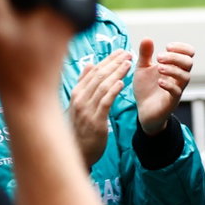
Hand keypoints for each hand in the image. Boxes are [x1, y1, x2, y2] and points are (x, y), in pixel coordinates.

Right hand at [70, 51, 129, 167]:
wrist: (78, 153)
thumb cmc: (80, 128)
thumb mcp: (79, 104)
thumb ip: (84, 85)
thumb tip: (89, 64)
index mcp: (76, 94)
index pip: (93, 72)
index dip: (107, 60)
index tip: (120, 51)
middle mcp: (79, 99)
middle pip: (98, 76)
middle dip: (113, 63)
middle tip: (127, 52)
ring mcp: (86, 110)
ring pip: (102, 86)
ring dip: (116, 73)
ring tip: (128, 63)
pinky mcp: (95, 121)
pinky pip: (104, 102)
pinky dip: (113, 91)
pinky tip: (122, 82)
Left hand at [134, 38, 194, 134]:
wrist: (143, 110)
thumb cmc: (146, 89)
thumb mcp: (142, 68)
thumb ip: (145, 54)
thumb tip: (147, 38)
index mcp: (175, 67)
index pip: (188, 53)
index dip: (181, 48)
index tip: (167, 46)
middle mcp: (179, 77)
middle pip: (188, 63)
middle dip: (175, 57)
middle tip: (159, 57)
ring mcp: (177, 89)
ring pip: (185, 77)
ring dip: (173, 69)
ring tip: (158, 67)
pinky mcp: (171, 101)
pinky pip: (177, 92)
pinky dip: (169, 85)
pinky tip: (159, 81)